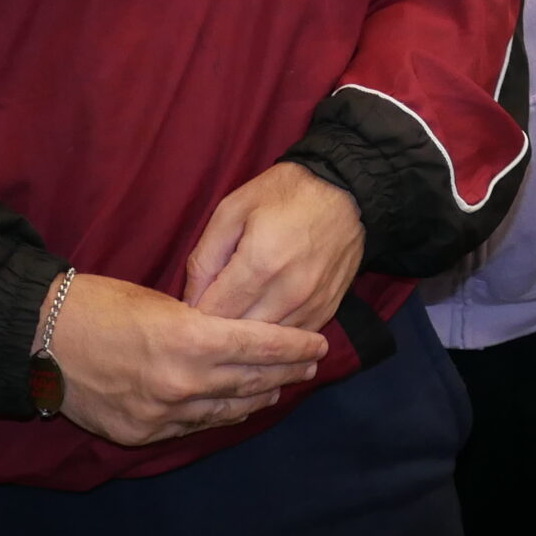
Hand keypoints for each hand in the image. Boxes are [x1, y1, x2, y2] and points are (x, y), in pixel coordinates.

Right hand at [45, 272, 326, 446]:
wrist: (39, 340)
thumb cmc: (99, 304)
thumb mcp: (160, 300)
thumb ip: (201, 323)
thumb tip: (234, 335)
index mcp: (190, 340)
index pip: (259, 346)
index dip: (294, 347)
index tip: (319, 345)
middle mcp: (182, 383)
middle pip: (250, 381)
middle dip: (286, 373)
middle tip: (311, 365)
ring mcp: (162, 414)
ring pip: (226, 409)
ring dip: (258, 396)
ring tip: (280, 386)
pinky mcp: (141, 433)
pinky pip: (193, 426)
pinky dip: (220, 414)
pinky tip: (236, 407)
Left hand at [182, 161, 364, 330]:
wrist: (346, 190)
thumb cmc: (283, 194)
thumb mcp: (232, 210)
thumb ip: (205, 258)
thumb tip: (190, 302)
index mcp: (259, 264)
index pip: (213, 315)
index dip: (194, 316)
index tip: (189, 309)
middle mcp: (288, 293)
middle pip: (239, 335)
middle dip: (218, 331)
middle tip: (209, 316)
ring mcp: (311, 305)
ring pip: (266, 345)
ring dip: (248, 338)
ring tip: (236, 319)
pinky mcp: (327, 311)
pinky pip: (292, 341)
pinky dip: (274, 337)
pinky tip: (265, 321)